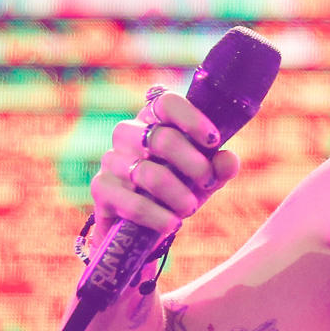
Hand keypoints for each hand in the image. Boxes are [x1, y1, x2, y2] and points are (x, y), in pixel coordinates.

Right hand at [89, 91, 240, 236]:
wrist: (139, 227)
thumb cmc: (177, 190)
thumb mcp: (203, 180)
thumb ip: (219, 168)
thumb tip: (228, 160)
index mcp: (153, 120)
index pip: (168, 103)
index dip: (192, 119)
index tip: (214, 141)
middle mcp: (128, 133)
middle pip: (163, 138)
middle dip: (194, 165)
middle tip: (207, 183)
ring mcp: (111, 159)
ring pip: (150, 173)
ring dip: (178, 195)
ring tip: (190, 208)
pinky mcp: (100, 188)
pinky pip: (132, 202)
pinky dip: (158, 216)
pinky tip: (172, 224)